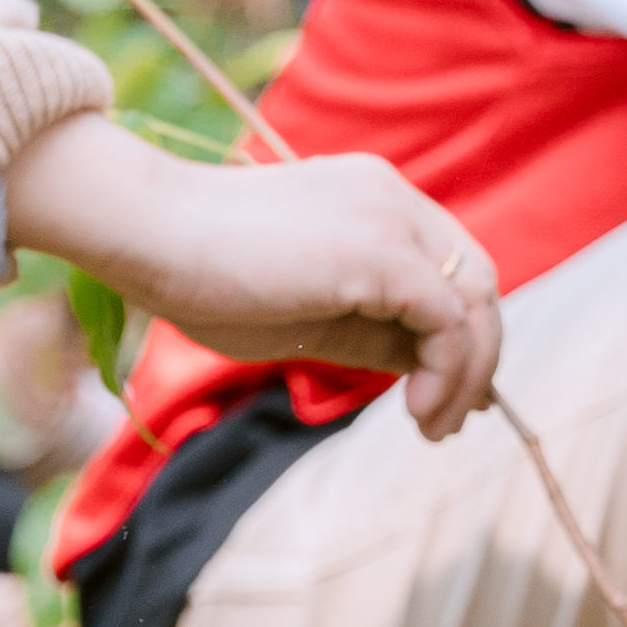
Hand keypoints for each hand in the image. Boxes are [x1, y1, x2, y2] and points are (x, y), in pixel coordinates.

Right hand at [2, 117, 499, 438]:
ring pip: (473, 301)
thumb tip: (420, 368)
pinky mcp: (384, 255)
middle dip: (477, 354)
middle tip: (457, 416)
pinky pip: (446, 322)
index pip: (446, 264)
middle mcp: (395, 199)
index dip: (458, 328)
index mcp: (373, 199)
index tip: (444, 387)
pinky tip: (416, 410)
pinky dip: (447, 371)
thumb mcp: (302, 312)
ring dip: (468, 373)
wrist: (149, 233)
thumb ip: (366, 330)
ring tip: (435, 428)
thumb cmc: (200, 274)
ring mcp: (393, 220)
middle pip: (474, 280)